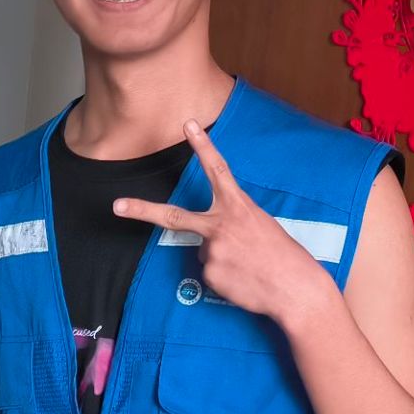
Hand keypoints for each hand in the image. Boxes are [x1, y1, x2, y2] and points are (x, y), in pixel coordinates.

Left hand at [112, 120, 330, 322]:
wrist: (296, 289)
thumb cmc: (284, 257)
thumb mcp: (262, 227)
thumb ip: (233, 224)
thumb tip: (210, 242)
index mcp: (239, 207)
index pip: (218, 170)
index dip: (202, 146)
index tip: (187, 125)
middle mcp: (220, 226)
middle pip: (173, 216)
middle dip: (141, 210)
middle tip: (117, 206)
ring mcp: (212, 251)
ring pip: (204, 252)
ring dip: (222, 258)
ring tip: (248, 266)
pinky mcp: (210, 274)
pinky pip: (210, 274)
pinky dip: (225, 277)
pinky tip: (244, 280)